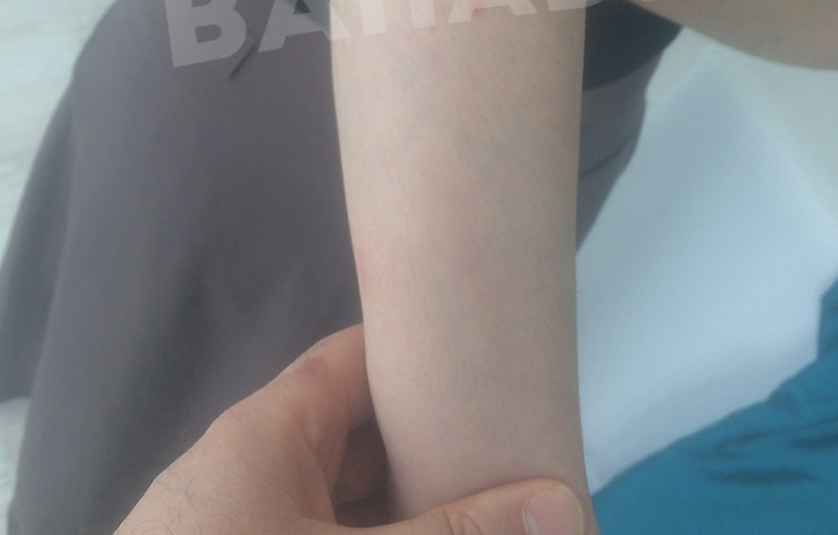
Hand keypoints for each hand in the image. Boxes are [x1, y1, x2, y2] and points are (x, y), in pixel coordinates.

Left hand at [115, 323, 587, 534]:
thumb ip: (454, 533)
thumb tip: (562, 504)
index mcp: (269, 430)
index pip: (358, 358)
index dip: (425, 353)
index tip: (494, 362)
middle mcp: (252, 465)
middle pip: (358, 433)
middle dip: (431, 446)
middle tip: (515, 452)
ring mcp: (243, 521)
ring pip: (342, 497)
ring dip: (404, 507)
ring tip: (488, 509)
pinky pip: (314, 529)